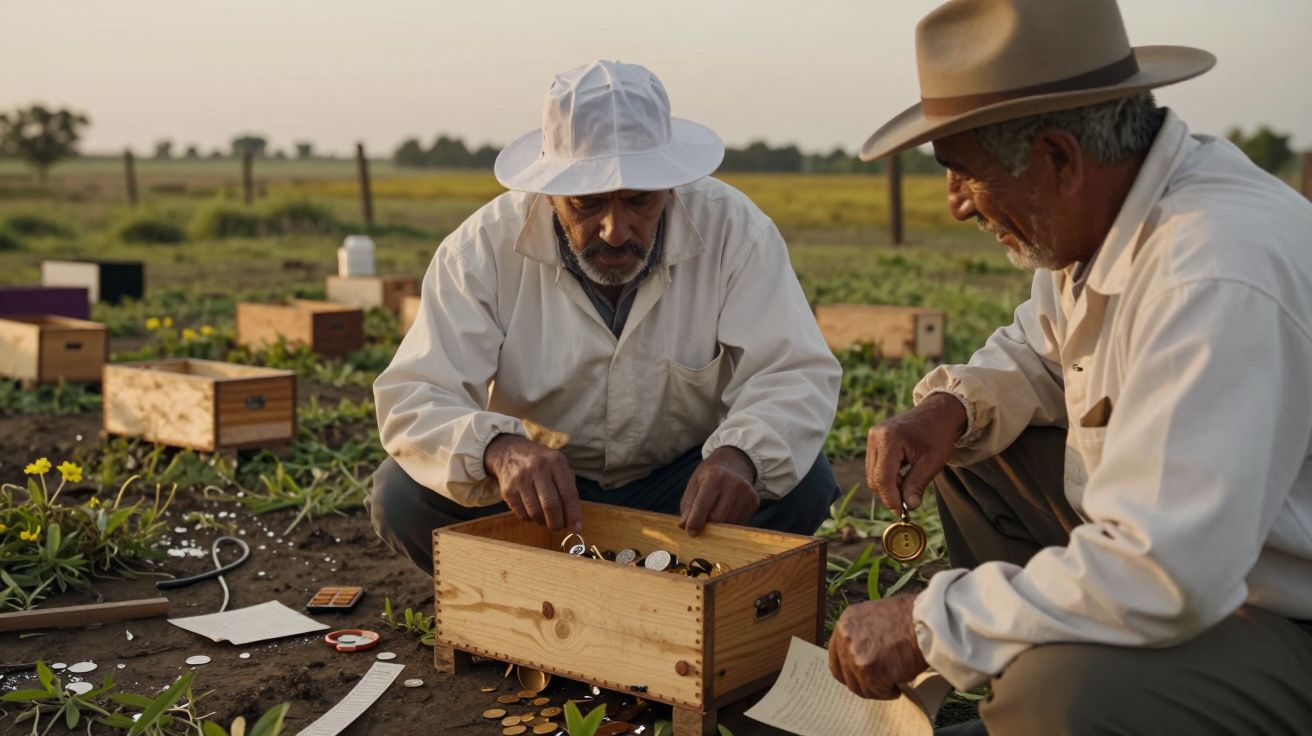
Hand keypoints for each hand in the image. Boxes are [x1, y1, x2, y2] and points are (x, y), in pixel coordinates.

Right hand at [483, 434, 581, 531]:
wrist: (509, 452)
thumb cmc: (541, 463)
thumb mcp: (559, 465)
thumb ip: (568, 488)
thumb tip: (574, 519)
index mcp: (555, 462)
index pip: (568, 493)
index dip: (573, 514)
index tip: (576, 528)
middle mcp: (538, 469)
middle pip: (551, 506)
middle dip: (558, 523)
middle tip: (560, 527)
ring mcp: (520, 479)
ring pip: (536, 512)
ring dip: (544, 522)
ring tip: (547, 520)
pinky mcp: (508, 490)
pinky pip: (522, 514)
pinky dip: (531, 519)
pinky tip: (533, 512)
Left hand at [678, 447, 759, 535]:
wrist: (736, 461)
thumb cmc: (711, 473)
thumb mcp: (695, 482)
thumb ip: (688, 505)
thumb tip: (684, 526)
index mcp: (715, 476)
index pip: (703, 504)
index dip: (695, 521)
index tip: (690, 532)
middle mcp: (734, 484)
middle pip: (718, 518)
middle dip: (707, 525)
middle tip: (701, 524)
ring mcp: (746, 493)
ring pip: (729, 524)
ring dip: (718, 526)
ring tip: (713, 516)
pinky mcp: (754, 502)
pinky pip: (739, 523)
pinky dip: (729, 524)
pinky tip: (726, 512)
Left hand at [828, 595, 927, 699]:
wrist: (926, 621)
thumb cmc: (909, 617)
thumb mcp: (875, 617)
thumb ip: (862, 635)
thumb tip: (861, 657)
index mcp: (845, 622)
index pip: (835, 656)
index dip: (847, 671)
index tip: (858, 677)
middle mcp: (845, 637)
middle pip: (846, 675)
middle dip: (863, 683)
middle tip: (878, 685)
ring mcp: (856, 655)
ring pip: (860, 686)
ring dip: (876, 689)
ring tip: (892, 684)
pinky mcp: (870, 670)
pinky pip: (876, 691)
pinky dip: (888, 693)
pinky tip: (897, 687)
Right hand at [866, 393, 965, 511]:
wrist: (939, 412)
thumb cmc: (938, 434)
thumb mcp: (932, 462)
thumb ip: (918, 485)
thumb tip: (909, 506)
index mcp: (890, 439)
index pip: (882, 478)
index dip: (891, 498)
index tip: (902, 511)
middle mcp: (876, 436)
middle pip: (874, 478)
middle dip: (890, 492)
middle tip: (909, 499)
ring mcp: (873, 436)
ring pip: (872, 474)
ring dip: (889, 484)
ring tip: (909, 482)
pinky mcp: (874, 439)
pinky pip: (874, 466)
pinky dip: (887, 475)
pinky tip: (904, 473)